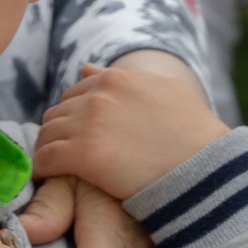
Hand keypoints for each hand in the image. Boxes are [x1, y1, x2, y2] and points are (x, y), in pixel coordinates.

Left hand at [35, 61, 228, 203]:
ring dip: (48, 150)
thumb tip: (86, 67)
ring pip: (47, 134)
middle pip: (58, 112)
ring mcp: (89, 123)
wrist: (204, 169)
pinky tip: (50, 179)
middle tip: (66, 155)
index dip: (76, 116)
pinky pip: (45, 159)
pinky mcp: (83, 154)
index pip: (77, 92)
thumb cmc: (194, 135)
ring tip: (56, 169)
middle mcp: (99, 95)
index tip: (80, 135)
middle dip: (59, 133)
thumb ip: (125, 78)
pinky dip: (42, 169)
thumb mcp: (165, 92)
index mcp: (118, 78)